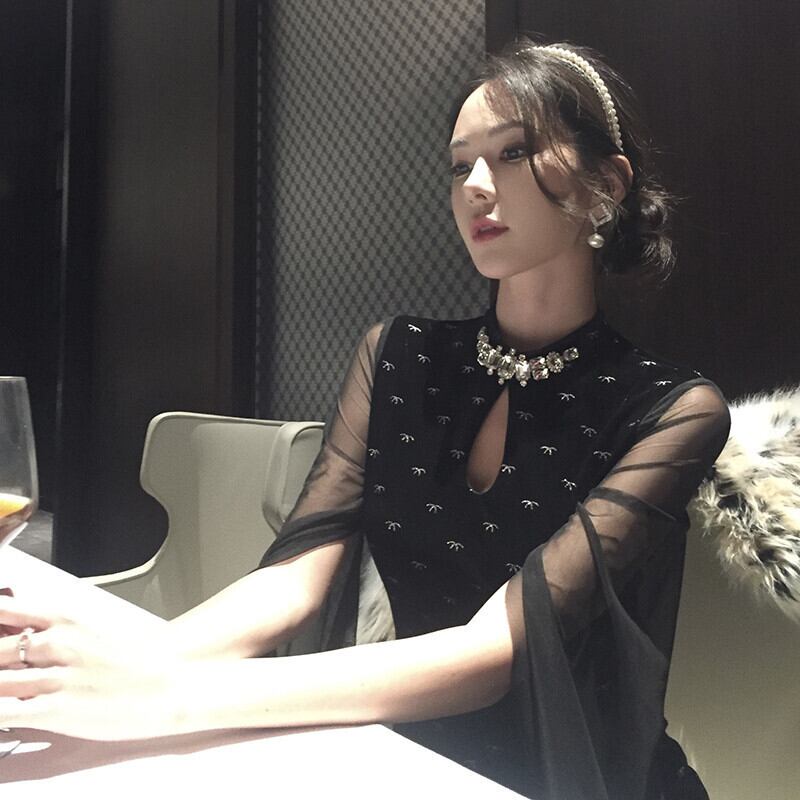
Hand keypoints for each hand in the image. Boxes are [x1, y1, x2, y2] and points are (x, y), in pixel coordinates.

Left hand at [0, 596, 183, 739]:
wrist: (174, 678)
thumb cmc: (141, 657)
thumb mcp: (95, 630)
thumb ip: (57, 631)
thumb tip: (26, 633)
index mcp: (66, 620)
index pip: (7, 611)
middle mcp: (57, 645)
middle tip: (5, 664)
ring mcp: (55, 678)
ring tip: (4, 684)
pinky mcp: (57, 712)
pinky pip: (6, 713)